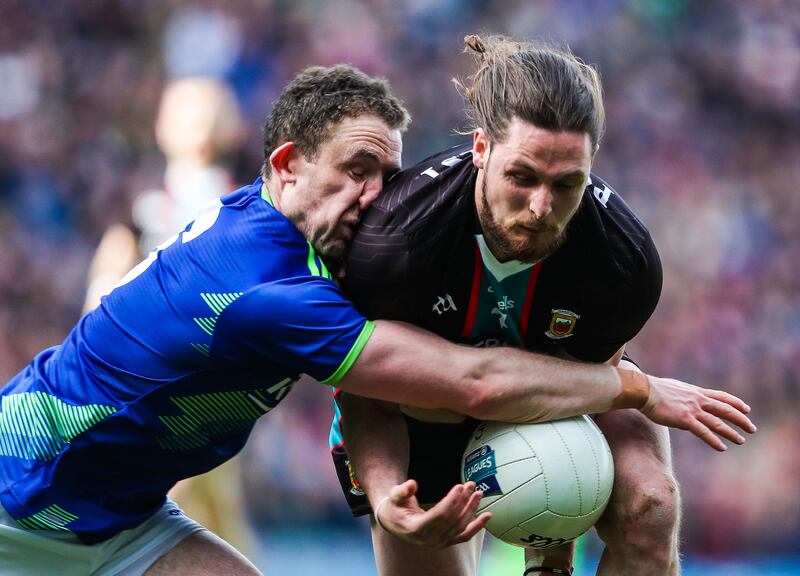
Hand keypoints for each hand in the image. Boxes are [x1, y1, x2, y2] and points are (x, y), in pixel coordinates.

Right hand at [373, 479, 490, 547]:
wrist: (394, 522)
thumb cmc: (395, 507)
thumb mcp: (394, 496)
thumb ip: (402, 490)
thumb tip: (412, 484)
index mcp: (416, 528)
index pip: (440, 515)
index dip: (451, 501)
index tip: (459, 487)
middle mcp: (429, 539)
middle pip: (452, 519)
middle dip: (464, 501)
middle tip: (471, 485)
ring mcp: (438, 543)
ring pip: (460, 526)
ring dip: (471, 509)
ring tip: (478, 493)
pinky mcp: (445, 542)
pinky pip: (464, 535)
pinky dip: (477, 526)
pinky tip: (487, 516)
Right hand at [643, 376, 756, 450]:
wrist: (644, 391)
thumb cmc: (654, 389)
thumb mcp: (675, 388)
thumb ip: (684, 395)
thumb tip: (684, 402)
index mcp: (696, 392)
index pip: (721, 397)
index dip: (735, 403)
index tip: (746, 409)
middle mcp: (698, 400)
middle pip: (725, 410)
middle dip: (740, 419)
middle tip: (751, 429)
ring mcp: (692, 410)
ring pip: (717, 423)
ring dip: (731, 432)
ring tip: (741, 441)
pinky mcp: (685, 420)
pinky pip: (703, 432)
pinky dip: (714, 441)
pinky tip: (722, 448)